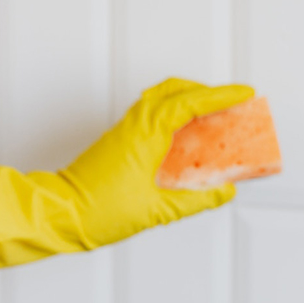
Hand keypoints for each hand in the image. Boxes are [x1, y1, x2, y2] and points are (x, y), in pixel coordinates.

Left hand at [0, 78, 254, 270]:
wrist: (60, 213)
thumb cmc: (98, 210)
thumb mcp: (157, 210)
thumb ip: (196, 201)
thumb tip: (223, 193)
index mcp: (147, 134)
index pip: (191, 103)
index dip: (221, 96)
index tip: (244, 94)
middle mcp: (134, 125)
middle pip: (175, 89)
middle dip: (205, 91)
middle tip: (229, 102)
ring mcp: (124, 130)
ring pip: (160, 99)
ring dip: (187, 100)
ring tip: (210, 117)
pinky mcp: (118, 141)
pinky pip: (151, 115)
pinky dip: (172, 115)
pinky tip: (183, 137)